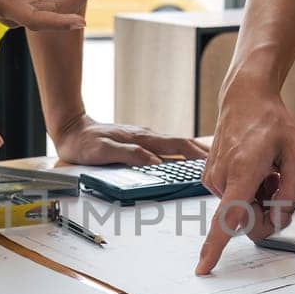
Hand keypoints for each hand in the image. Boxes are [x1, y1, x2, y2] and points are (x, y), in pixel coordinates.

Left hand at [51, 114, 208, 166]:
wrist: (70, 130)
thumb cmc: (84, 143)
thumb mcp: (103, 151)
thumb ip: (130, 156)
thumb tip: (155, 163)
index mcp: (142, 139)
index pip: (178, 145)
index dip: (197, 154)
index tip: (214, 163)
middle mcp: (146, 136)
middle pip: (182, 143)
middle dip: (203, 152)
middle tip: (223, 161)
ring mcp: (144, 138)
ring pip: (175, 145)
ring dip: (193, 152)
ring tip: (211, 162)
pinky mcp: (139, 142)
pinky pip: (165, 147)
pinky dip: (179, 152)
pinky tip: (184, 159)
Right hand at [195, 86, 294, 274]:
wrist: (245, 99)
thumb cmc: (272, 123)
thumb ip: (293, 192)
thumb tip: (279, 220)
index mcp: (244, 171)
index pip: (228, 216)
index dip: (216, 245)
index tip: (203, 267)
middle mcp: (222, 178)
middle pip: (246, 222)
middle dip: (267, 213)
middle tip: (278, 184)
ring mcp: (213, 180)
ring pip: (241, 212)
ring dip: (259, 199)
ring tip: (266, 171)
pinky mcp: (211, 180)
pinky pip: (234, 201)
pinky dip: (249, 192)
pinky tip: (255, 170)